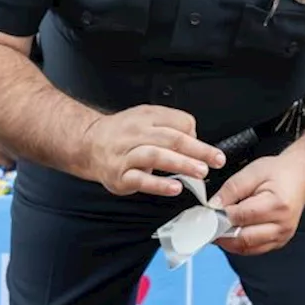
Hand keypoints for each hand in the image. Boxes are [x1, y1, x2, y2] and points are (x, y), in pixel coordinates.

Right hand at [83, 105, 225, 196]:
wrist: (88, 144)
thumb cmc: (123, 134)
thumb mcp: (145, 118)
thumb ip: (170, 125)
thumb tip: (195, 141)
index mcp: (146, 117)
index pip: (177, 122)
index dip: (196, 136)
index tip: (211, 151)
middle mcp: (135, 133)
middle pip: (171, 138)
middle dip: (197, 150)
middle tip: (216, 160)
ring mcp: (126, 155)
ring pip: (156, 156)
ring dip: (181, 164)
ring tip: (201, 172)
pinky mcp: (119, 176)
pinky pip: (141, 179)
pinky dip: (159, 184)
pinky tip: (175, 188)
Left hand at [212, 155, 304, 255]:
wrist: (302, 177)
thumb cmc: (280, 173)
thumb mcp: (253, 172)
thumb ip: (231, 189)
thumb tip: (213, 206)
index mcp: (277, 205)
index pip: (241, 217)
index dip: (220, 217)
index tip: (206, 214)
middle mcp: (282, 225)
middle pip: (243, 238)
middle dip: (221, 233)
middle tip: (206, 225)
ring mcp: (282, 236)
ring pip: (246, 248)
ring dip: (227, 241)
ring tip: (215, 229)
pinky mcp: (279, 242)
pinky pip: (253, 249)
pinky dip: (238, 244)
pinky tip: (229, 234)